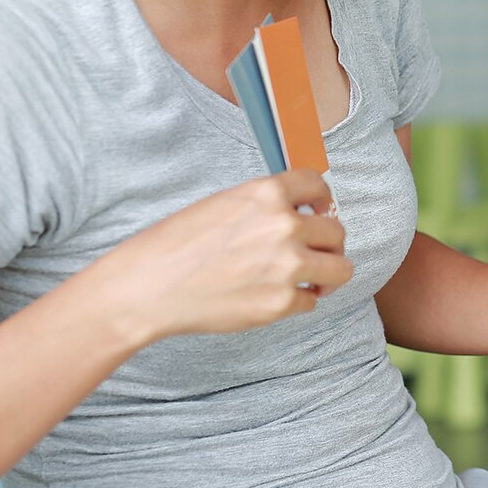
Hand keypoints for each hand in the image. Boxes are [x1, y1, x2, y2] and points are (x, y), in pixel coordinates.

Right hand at [86, 169, 352, 342]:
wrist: (146, 288)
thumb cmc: (175, 246)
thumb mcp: (223, 205)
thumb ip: (264, 207)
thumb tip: (301, 215)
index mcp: (266, 193)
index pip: (318, 185)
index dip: (322, 200)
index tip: (319, 211)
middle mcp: (284, 225)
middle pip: (337, 232)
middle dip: (327, 243)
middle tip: (313, 253)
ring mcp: (286, 265)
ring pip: (341, 268)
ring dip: (328, 273)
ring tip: (312, 279)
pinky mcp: (280, 302)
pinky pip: (311, 300)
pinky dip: (298, 301)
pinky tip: (275, 297)